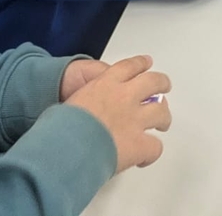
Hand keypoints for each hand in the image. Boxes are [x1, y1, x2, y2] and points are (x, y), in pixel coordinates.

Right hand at [63, 54, 171, 174]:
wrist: (66, 145)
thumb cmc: (59, 126)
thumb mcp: (66, 104)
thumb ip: (82, 102)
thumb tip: (80, 114)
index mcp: (105, 83)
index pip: (129, 67)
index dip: (140, 64)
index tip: (146, 63)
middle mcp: (125, 97)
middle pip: (153, 82)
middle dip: (161, 84)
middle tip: (163, 88)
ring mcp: (135, 119)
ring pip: (160, 112)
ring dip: (163, 116)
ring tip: (163, 123)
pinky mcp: (139, 143)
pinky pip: (155, 146)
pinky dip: (151, 152)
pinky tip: (144, 158)